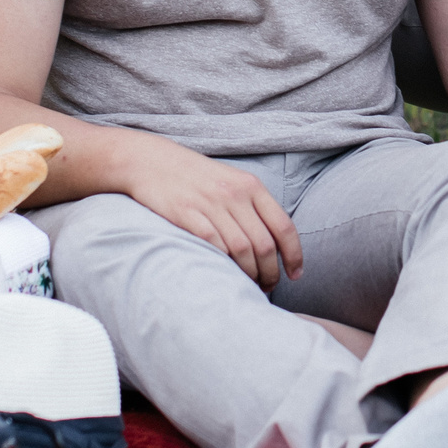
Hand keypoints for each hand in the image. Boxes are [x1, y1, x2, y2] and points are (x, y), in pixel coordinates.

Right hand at [120, 137, 302, 288]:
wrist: (152, 161)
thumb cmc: (196, 176)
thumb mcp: (232, 181)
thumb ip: (254, 205)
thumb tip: (276, 241)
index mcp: (251, 186)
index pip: (284, 226)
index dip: (294, 255)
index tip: (295, 274)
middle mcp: (234, 194)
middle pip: (264, 244)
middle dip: (270, 272)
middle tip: (268, 286)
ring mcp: (210, 204)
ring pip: (242, 249)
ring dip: (249, 274)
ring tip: (249, 284)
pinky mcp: (186, 214)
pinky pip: (214, 246)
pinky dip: (223, 263)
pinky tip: (225, 273)